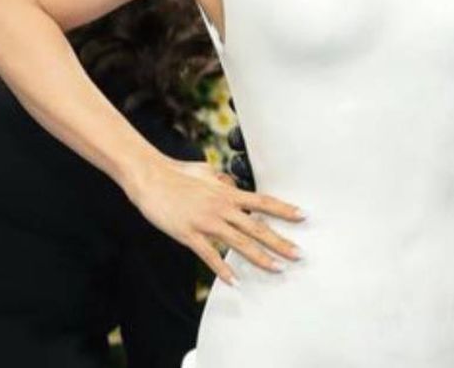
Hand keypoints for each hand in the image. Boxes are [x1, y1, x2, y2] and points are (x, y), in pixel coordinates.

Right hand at [126, 157, 302, 282]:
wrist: (150, 176)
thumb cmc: (177, 172)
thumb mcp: (206, 172)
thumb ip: (221, 180)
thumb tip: (229, 182)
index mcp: (228, 192)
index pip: (263, 202)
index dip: (284, 209)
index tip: (303, 216)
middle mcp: (222, 207)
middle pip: (258, 227)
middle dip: (280, 242)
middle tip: (299, 254)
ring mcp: (207, 222)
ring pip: (239, 243)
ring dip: (260, 258)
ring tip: (277, 269)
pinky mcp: (189, 234)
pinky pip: (209, 255)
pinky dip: (222, 269)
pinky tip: (234, 281)